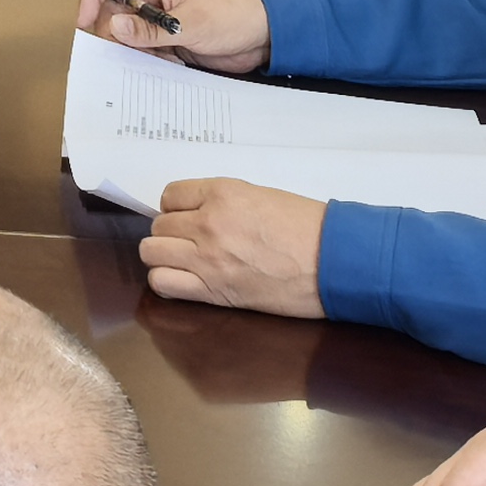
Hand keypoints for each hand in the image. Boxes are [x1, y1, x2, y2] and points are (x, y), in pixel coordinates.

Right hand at [77, 0, 267, 70]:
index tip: (85, 25)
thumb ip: (151, 28)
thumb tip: (112, 27)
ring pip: (124, 33)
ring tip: (143, 62)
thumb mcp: (192, 22)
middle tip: (114, 54)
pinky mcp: (166, 39)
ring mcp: (158, 18)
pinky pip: (141, 49)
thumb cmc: (235, 16)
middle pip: (111, 9)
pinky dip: (143, 60)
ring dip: (127, 49)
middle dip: (109, 32)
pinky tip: (160, 66)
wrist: (265, 37)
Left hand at [137, 176, 326, 317]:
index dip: (177, 208)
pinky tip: (185, 280)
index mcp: (222, 194)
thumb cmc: (307, 227)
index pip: (169, 195)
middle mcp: (208, 224)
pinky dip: (167, 281)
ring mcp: (207, 259)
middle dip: (172, 233)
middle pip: (159, 226)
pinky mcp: (213, 291)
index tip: (188, 217)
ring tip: (185, 261)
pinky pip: (163, 283)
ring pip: (152, 253)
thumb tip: (196, 212)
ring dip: (164, 256)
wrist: (333, 262)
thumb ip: (223, 202)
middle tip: (192, 242)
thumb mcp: (260, 196)